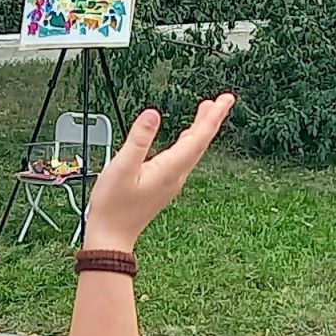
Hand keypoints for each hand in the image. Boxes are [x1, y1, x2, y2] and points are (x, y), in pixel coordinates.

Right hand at [79, 93, 235, 250]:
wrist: (111, 236)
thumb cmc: (113, 206)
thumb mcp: (121, 168)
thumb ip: (138, 140)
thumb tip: (153, 115)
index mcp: (169, 170)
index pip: (197, 139)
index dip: (212, 117)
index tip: (224, 101)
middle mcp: (175, 176)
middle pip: (200, 143)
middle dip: (212, 119)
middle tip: (224, 100)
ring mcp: (172, 182)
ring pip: (193, 150)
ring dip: (202, 129)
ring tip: (208, 111)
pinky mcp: (164, 185)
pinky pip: (184, 158)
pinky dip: (190, 141)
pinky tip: (187, 136)